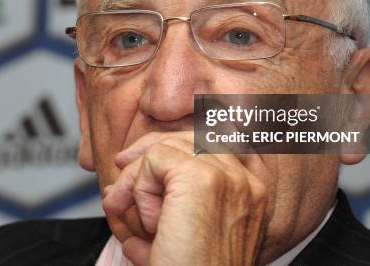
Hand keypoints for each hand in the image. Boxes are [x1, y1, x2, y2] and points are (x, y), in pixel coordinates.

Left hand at [102, 131, 267, 265]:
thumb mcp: (180, 234)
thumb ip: (163, 202)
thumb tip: (119, 181)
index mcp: (250, 191)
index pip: (211, 141)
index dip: (170, 146)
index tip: (136, 159)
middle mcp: (245, 179)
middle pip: (187, 136)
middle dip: (146, 153)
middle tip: (119, 175)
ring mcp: (226, 175)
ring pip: (165, 148)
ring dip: (139, 184)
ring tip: (142, 223)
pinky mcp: (202, 178)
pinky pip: (153, 160)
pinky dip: (139, 191)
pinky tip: (151, 224)